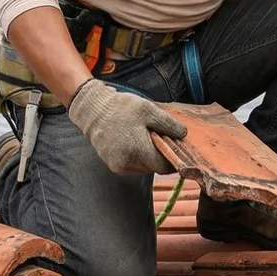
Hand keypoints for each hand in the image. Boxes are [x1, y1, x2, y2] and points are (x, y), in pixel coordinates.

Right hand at [66, 79, 185, 175]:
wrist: (93, 110)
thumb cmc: (121, 108)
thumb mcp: (149, 110)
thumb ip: (169, 124)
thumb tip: (183, 135)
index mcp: (138, 151)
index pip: (165, 167)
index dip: (173, 157)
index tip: (175, 146)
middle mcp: (128, 164)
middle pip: (154, 167)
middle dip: (159, 153)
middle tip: (157, 135)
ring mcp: (119, 166)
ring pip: (144, 167)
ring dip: (148, 155)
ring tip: (142, 136)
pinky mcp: (113, 165)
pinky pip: (133, 165)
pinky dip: (137, 155)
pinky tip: (133, 140)